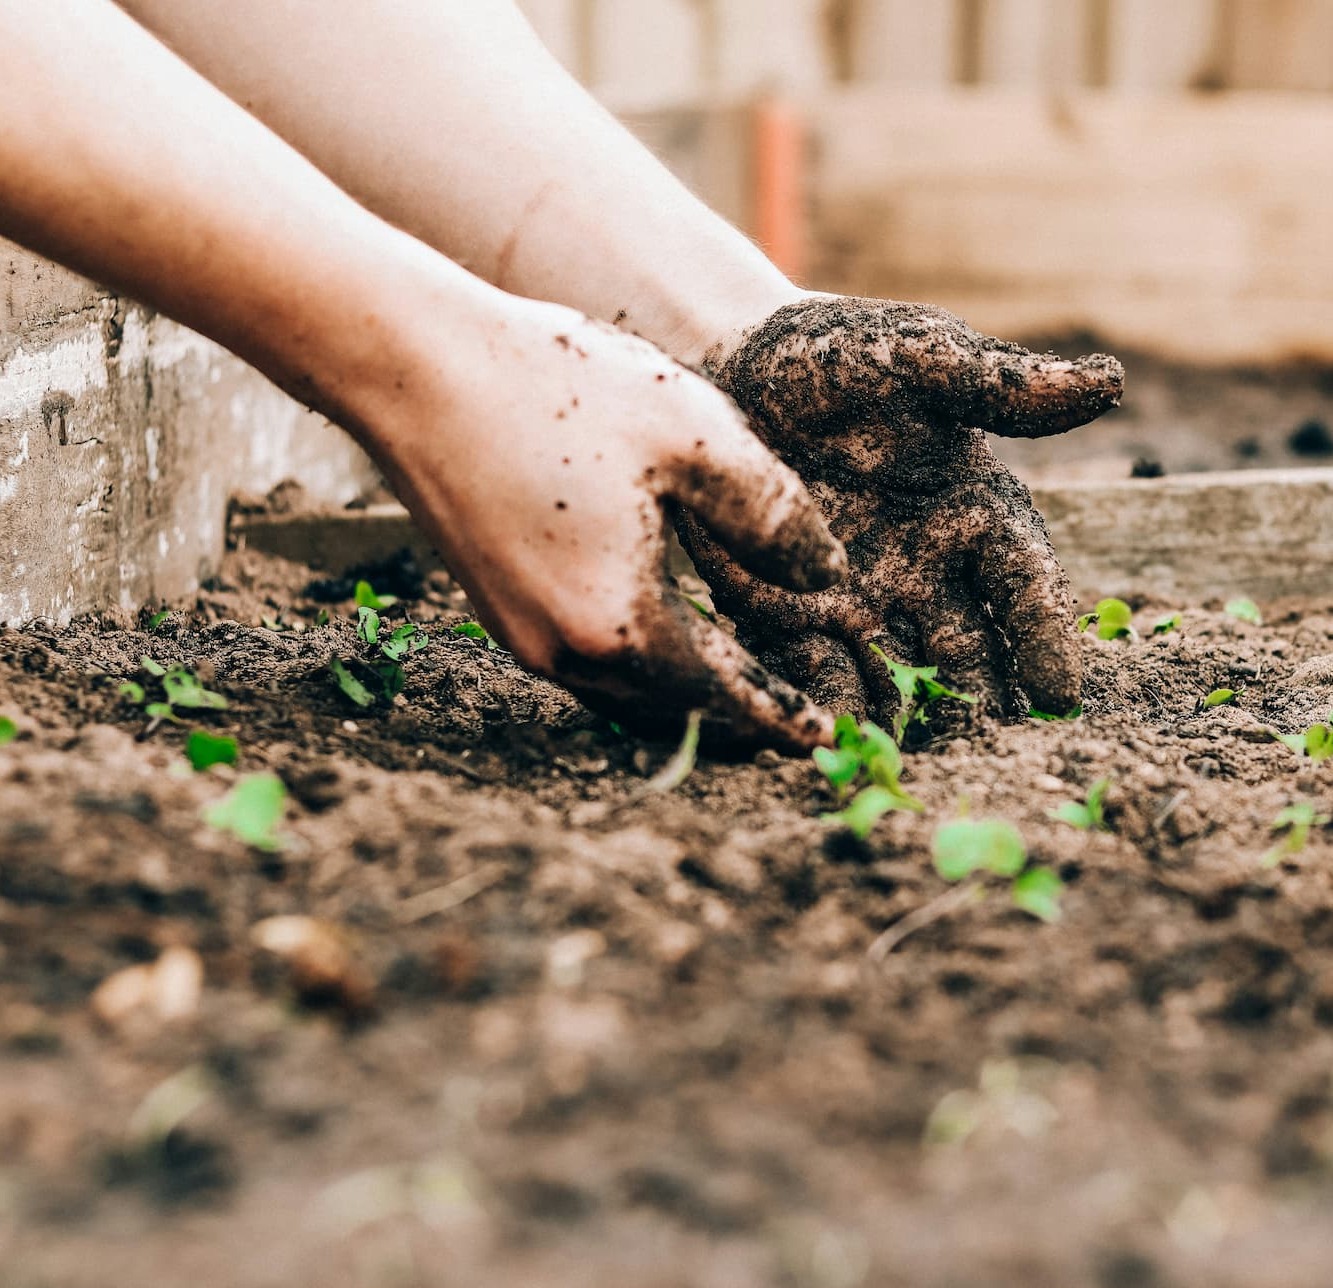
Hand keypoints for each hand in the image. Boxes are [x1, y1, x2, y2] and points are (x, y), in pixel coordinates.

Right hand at [364, 291, 847, 750]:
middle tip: (792, 719)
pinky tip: (665, 632)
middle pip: (673, 712)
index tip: (826, 738)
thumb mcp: (695, 436)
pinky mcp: (497, 609)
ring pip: (627, 695)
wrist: (415, 368)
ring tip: (740, 682)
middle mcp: (565, 652)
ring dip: (687, 697)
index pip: (724, 697)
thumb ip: (773, 516)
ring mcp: (522, 636)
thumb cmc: (558, 389)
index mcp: (621, 623)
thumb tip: (827, 576)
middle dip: (739, 720)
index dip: (781, 717)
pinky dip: (641, 666)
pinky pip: (588, 664)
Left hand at [680, 297, 1123, 722]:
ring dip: (908, 720)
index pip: (1023, 585)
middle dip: (981, 703)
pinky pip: (814, 670)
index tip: (1061, 695)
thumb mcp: (919, 357)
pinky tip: (832, 742)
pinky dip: (827, 705)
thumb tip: (1108, 384)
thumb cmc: (839, 355)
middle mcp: (926, 570)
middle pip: (967, 651)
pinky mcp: (789, 612)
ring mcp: (859, 598)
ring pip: (897, 676)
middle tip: (990, 754)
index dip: (1044, 637)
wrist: (735, 366)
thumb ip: (998, 384)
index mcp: (974, 513)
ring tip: (913, 766)